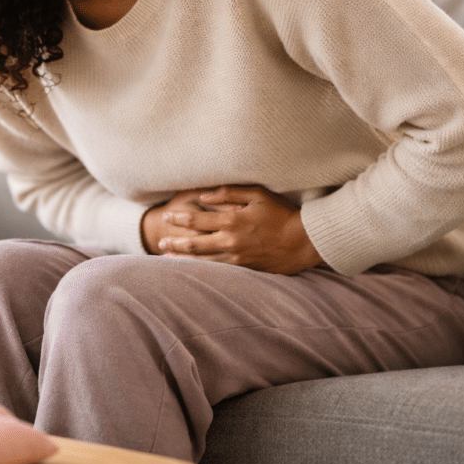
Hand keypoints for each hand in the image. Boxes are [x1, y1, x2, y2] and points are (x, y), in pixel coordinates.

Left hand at [141, 185, 321, 274]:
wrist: (303, 242)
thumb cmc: (281, 214)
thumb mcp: (257, 194)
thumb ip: (229, 193)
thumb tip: (204, 196)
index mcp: (232, 221)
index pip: (197, 220)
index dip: (179, 219)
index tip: (167, 216)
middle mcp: (231, 241)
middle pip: (194, 244)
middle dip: (175, 243)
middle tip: (160, 242)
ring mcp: (237, 257)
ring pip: (203, 261)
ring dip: (183, 260)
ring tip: (168, 258)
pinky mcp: (244, 269)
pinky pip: (218, 270)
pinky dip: (202, 269)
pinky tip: (192, 269)